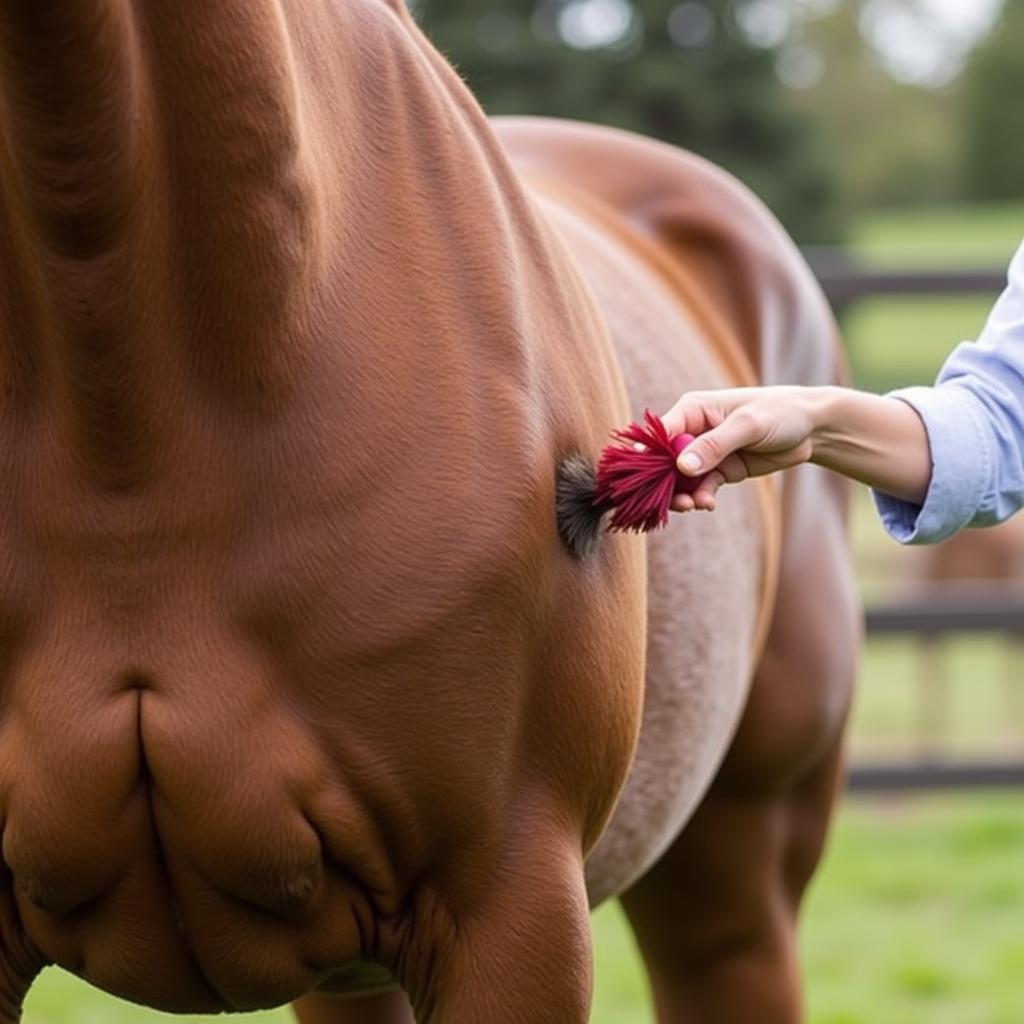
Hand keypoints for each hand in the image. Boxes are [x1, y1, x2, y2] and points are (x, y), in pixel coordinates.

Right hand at [661, 386, 820, 511]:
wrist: (811, 428)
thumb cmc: (779, 412)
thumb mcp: (747, 425)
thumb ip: (713, 446)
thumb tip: (680, 467)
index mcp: (693, 410)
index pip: (659, 433)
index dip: (647, 456)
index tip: (642, 479)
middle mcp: (693, 431)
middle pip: (664, 460)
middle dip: (664, 482)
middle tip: (676, 501)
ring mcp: (705, 453)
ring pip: (681, 479)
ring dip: (683, 494)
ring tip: (693, 506)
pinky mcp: (720, 470)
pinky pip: (701, 487)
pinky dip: (701, 497)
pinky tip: (707, 504)